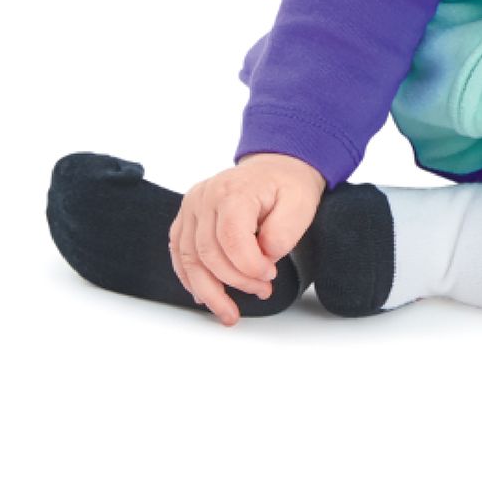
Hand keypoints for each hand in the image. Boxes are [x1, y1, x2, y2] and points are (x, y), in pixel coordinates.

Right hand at [167, 153, 326, 325]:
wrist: (276, 168)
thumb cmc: (288, 186)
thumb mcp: (300, 204)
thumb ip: (283, 233)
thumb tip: (263, 258)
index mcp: (233, 190)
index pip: (230, 239)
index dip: (249, 266)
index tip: (270, 276)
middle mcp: (205, 197)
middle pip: (209, 253)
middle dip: (236, 281)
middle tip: (262, 291)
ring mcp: (191, 208)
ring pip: (189, 260)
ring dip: (210, 291)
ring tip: (230, 313)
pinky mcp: (186, 219)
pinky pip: (180, 255)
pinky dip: (191, 279)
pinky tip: (206, 296)